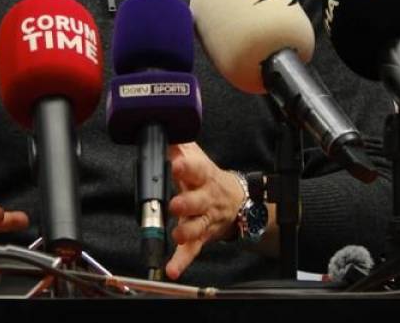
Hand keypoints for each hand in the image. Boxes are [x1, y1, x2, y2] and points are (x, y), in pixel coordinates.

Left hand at [164, 142, 245, 279]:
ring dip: (186, 231)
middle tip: (175, 204)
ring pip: (197, 227)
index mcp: (202, 176)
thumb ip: (179, 147)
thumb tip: (162, 131)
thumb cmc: (209, 178)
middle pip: (198, 201)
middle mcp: (205, 198)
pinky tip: (172, 269)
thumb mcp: (197, 158)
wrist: (237, 200)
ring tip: (176, 235)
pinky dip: (182, 261)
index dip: (186, 165)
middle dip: (187, 203)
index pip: (196, 168)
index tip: (175, 163)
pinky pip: (192, 250)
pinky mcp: (201, 237)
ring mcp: (204, 219)